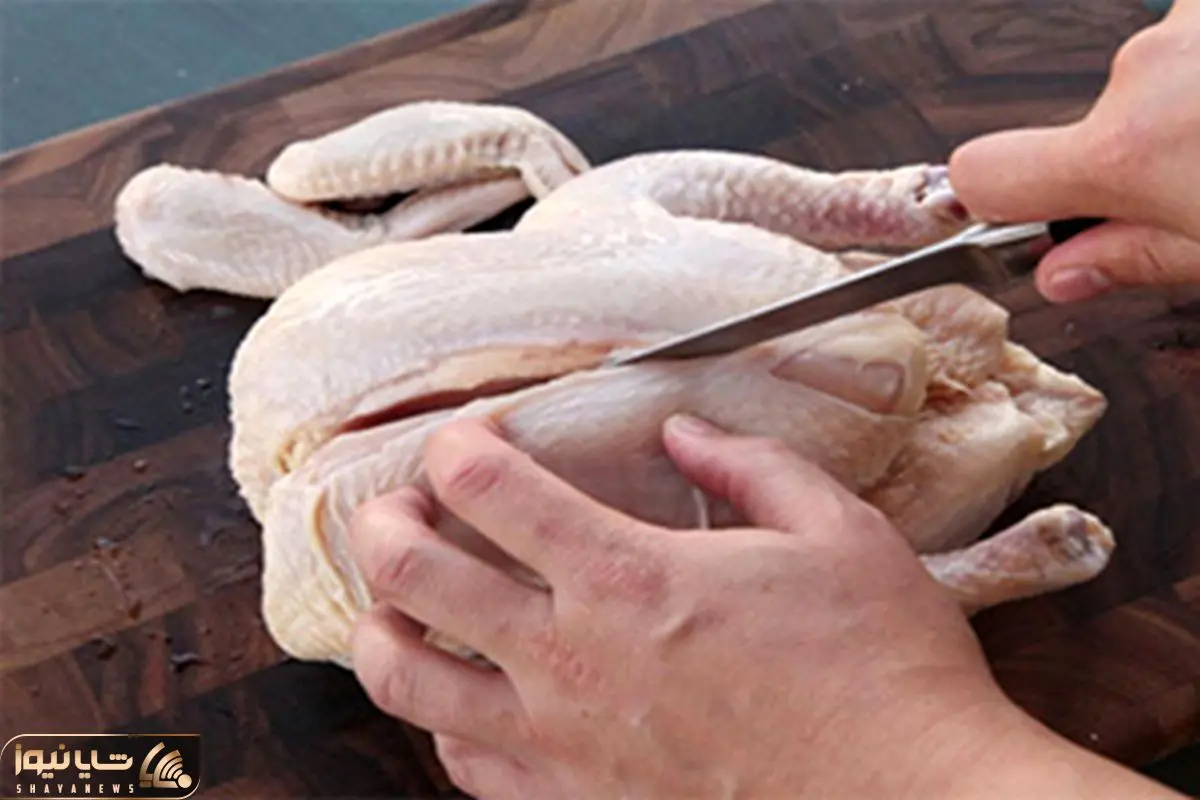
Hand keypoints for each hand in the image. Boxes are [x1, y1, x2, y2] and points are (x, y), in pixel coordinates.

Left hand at [347, 415, 1179, 798]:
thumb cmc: (880, 667)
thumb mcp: (835, 529)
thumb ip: (747, 466)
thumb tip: (683, 432)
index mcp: (629, 575)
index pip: (486, 487)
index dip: (456, 446)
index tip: (469, 439)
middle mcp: (572, 658)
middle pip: (412, 577)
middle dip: (382, 526)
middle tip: (399, 509)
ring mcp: (564, 743)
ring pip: (408, 684)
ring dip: (382, 630)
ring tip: (397, 606)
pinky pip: (467, 765)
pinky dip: (445, 721)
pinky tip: (468, 696)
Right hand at [948, 0, 1199, 301]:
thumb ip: (1136, 256)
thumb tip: (1064, 271)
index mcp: (1129, 152)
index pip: (984, 173)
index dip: (989, 199)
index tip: (1012, 213)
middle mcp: (1147, 70)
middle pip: (1096, 124)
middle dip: (1143, 151)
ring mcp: (1189, 20)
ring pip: (1163, 71)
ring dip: (1195, 101)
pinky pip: (1194, 31)